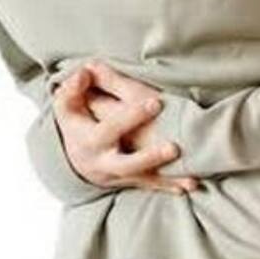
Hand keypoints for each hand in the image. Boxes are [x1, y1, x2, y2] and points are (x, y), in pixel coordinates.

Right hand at [52, 65, 198, 194]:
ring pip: (144, 178)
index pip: (111, 129)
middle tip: (175, 147)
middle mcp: (105, 163)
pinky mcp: (132, 181)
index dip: (131, 116)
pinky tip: (191, 185)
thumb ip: (74, 88)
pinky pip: (153, 185)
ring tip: (192, 176)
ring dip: (167, 178)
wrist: (76, 160)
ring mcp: (120, 175)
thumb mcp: (68, 106)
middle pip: (127, 163)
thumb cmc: (77, 125)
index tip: (157, 103)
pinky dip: (171, 186)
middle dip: (150, 157)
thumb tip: (85, 72)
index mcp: (91, 141)